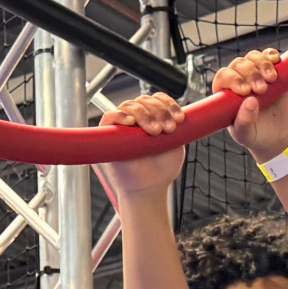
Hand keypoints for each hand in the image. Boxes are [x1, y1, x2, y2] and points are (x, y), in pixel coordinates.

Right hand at [98, 90, 189, 204]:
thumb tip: (178, 111)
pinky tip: (131, 122)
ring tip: (155, 131)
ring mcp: (121, 126)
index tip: (180, 119)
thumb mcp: (176, 144)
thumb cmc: (162, 169)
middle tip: (167, 129)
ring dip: (144, 114)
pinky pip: (109, 117)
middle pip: (144, 100)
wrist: (149, 189)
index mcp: (153, 118)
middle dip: (159, 111)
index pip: (157, 99)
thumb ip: (176, 126)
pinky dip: (119, 116)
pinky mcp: (107, 135)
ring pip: (129, 105)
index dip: (169, 104)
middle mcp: (136, 119)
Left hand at [216, 51, 287, 164]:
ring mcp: (255, 74)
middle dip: (250, 74)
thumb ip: (244, 122)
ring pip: (253, 57)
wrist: (278, 137)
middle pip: (239, 65)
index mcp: (226, 94)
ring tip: (272, 79)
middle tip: (261, 90)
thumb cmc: (256, 136)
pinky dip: (271, 55)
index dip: (233, 79)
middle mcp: (238, 80)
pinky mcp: (272, 72)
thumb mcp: (246, 135)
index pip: (223, 77)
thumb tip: (249, 102)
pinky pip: (268, 56)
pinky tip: (277, 60)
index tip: (245, 91)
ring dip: (262, 64)